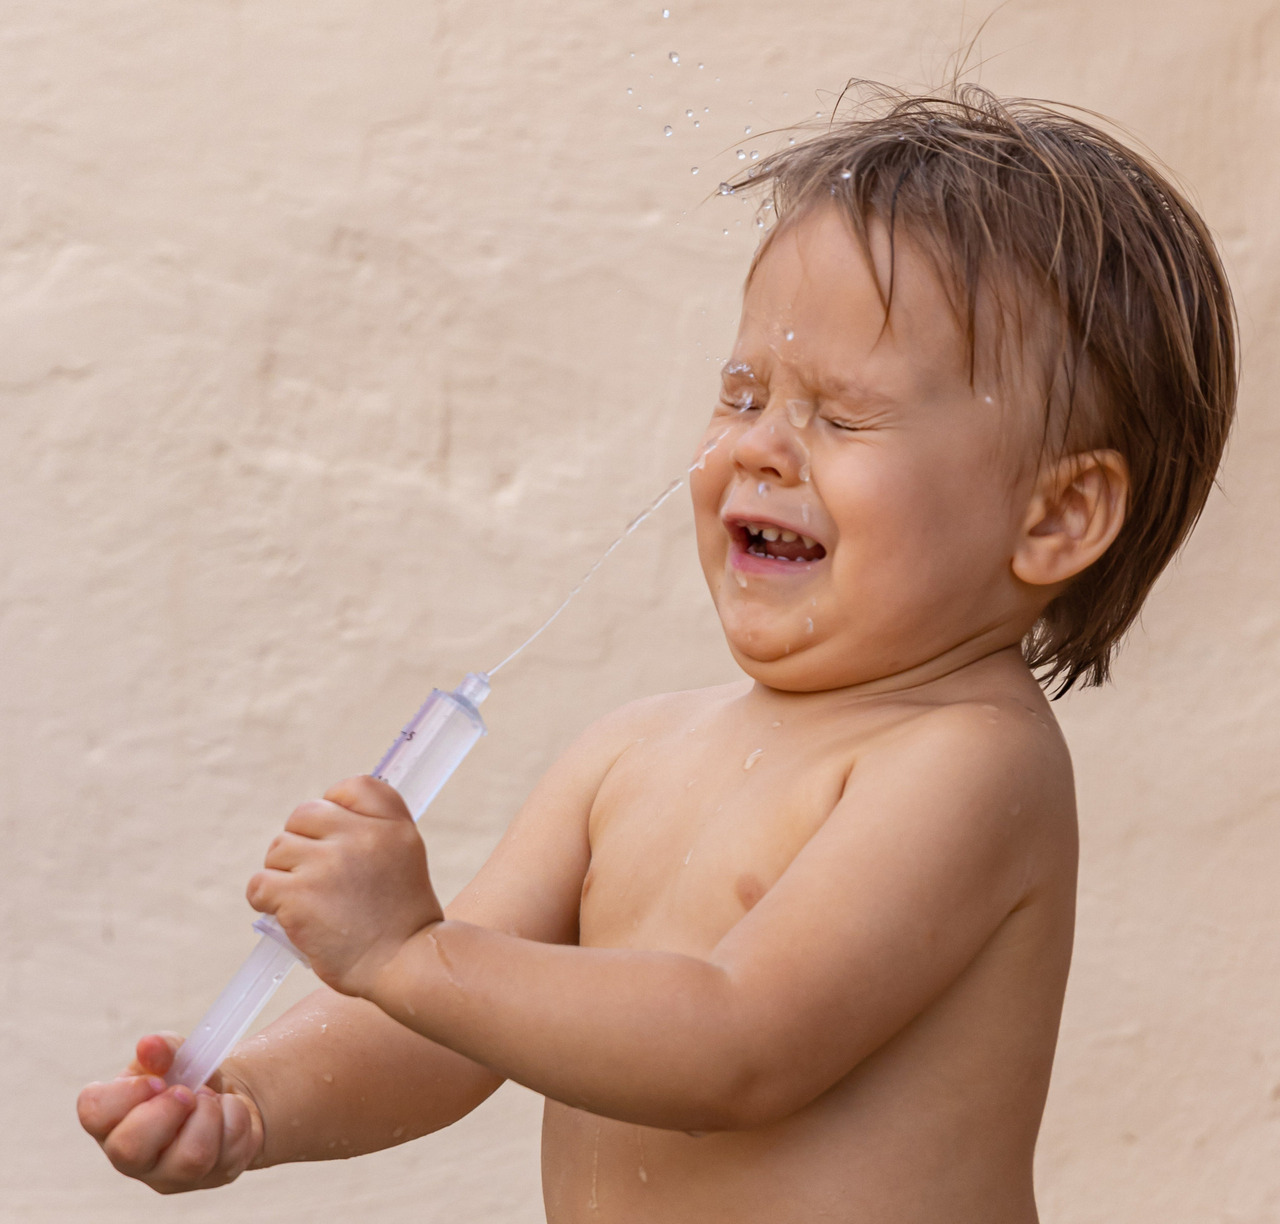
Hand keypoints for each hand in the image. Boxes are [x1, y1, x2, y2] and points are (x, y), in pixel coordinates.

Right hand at [77, 1033, 262, 1192]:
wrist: (225, 1097)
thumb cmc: (187, 1079)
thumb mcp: (175, 1055)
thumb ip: (163, 1049)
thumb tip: (150, 1045)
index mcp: (112, 1119)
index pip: (94, 1112)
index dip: (127, 1093)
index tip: (158, 1079)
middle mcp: (132, 1157)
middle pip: (130, 1149)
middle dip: (168, 1110)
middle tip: (189, 1092)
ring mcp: (170, 1174)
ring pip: (190, 1157)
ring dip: (210, 1113)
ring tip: (211, 1099)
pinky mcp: (211, 1178)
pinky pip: (230, 1151)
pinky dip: (237, 1116)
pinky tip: (229, 1111)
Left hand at [246, 774, 444, 996]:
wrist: (404, 963)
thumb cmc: (402, 917)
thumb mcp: (407, 854)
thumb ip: (375, 826)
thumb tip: (325, 815)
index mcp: (391, 825)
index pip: (352, 787)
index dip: (336, 807)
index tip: (340, 839)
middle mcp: (361, 837)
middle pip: (305, 814)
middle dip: (303, 843)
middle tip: (319, 877)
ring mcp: (328, 865)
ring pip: (278, 848)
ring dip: (285, 873)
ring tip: (309, 900)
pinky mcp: (298, 896)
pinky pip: (260, 883)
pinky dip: (267, 899)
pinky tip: (289, 913)